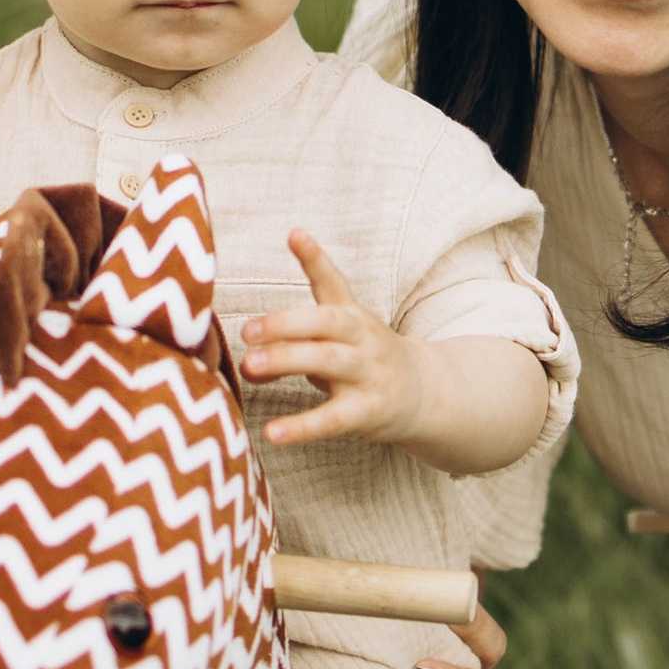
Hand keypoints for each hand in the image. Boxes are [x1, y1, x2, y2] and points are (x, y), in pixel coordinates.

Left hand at [242, 231, 425, 448]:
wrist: (423, 394)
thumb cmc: (362, 361)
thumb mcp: (333, 342)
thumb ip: (289, 345)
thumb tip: (245, 363)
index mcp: (351, 314)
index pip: (333, 281)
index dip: (315, 258)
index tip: (295, 235)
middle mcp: (362, 337)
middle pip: (325, 322)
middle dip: (284, 323)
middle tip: (247, 331)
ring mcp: (368, 372)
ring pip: (327, 362)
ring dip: (287, 361)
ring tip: (250, 367)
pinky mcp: (369, 410)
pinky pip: (333, 419)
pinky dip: (302, 427)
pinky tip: (272, 433)